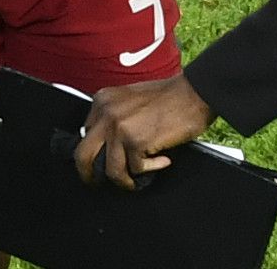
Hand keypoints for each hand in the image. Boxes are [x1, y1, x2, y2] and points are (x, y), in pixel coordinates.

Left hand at [73, 75, 212, 190]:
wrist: (194, 92)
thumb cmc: (168, 97)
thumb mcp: (130, 100)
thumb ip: (114, 117)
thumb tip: (106, 147)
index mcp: (102, 100)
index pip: (85, 134)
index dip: (93, 152)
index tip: (98, 162)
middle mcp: (106, 113)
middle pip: (82, 155)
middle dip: (88, 175)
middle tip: (97, 184)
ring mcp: (119, 128)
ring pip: (111, 170)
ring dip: (125, 179)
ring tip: (138, 177)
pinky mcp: (136, 142)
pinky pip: (137, 169)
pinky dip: (151, 169)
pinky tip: (163, 160)